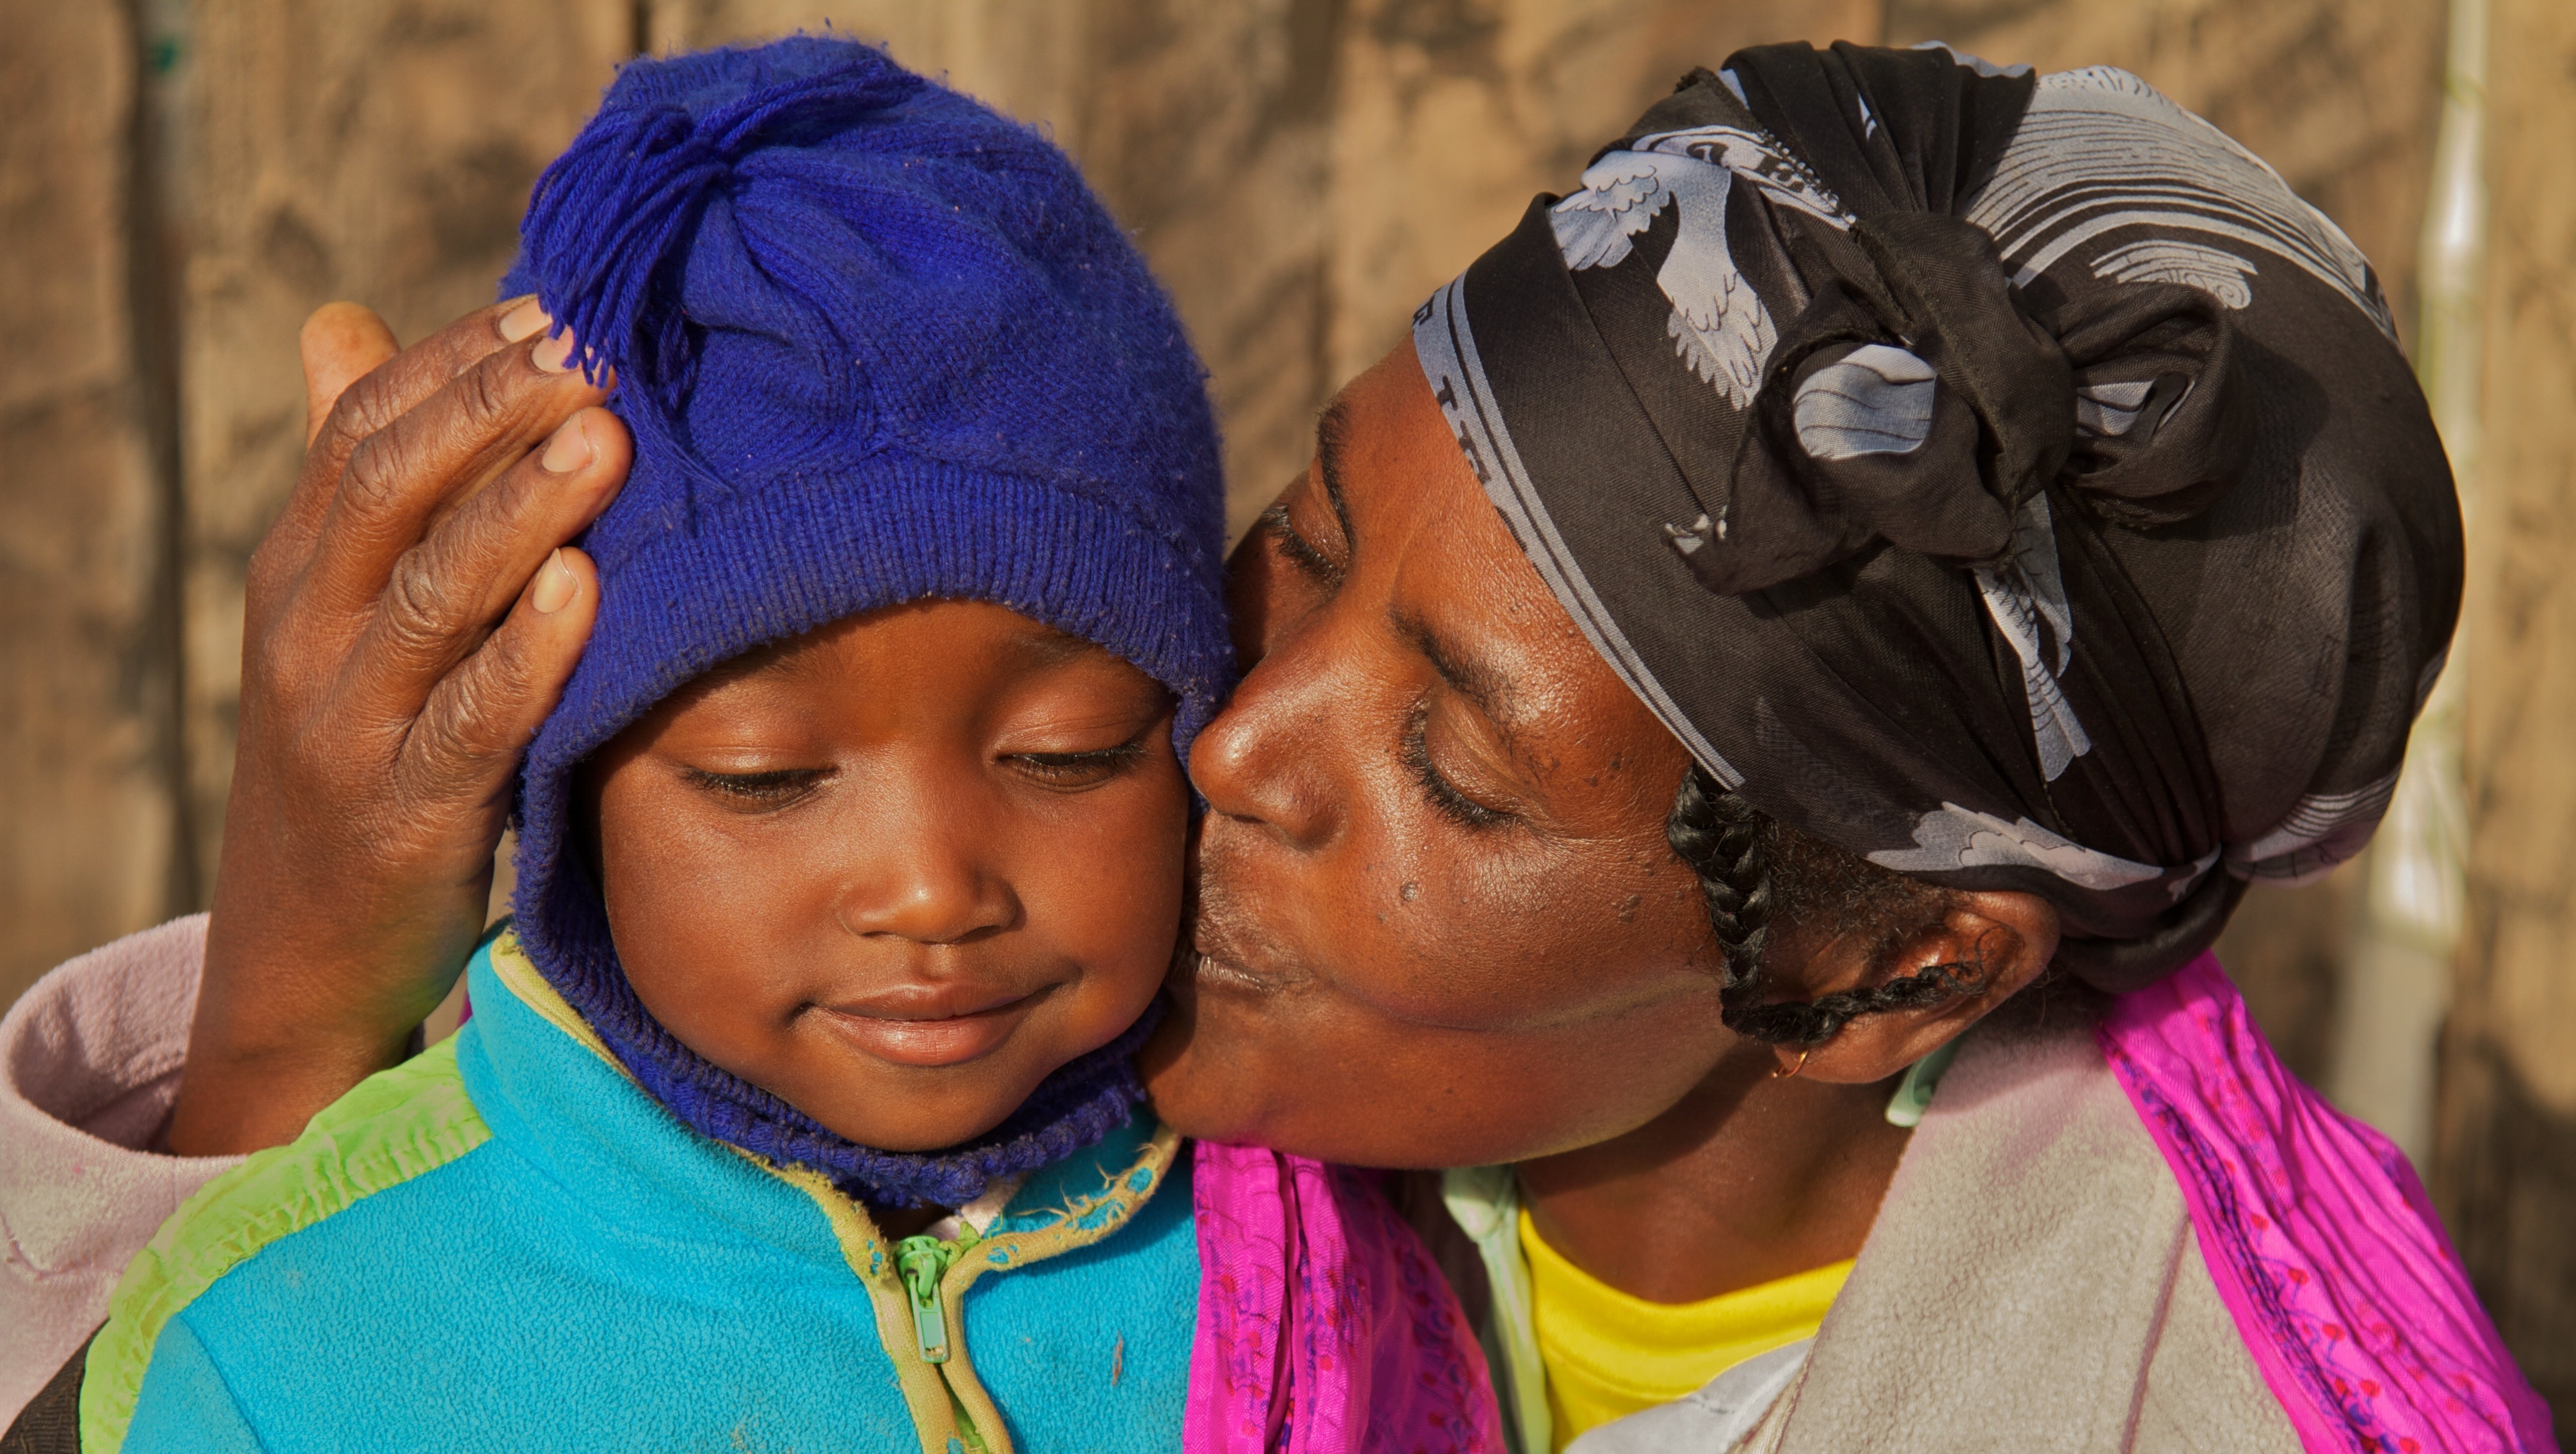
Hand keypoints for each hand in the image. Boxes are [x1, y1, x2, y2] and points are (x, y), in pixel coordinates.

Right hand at [164, 298, 630, 1155]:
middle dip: (493, 408)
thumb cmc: (353, 749)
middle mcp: (305, 632)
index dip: (458, 360)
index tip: (557, 304)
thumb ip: (356, 479)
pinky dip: (529, 650)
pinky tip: (587, 587)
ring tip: (606, 435)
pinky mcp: (407, 814)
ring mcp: (351, 725)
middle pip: (388, 486)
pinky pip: (474, 720)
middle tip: (596, 346)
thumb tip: (340, 319)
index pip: (362, 428)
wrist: (303, 950)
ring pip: (430, 592)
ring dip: (520, 506)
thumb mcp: (336, 612)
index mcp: (297, 570)